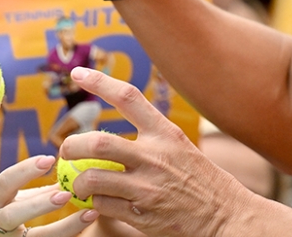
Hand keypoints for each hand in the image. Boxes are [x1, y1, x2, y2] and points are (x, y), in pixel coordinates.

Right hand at [0, 155, 97, 236]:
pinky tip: (86, 230)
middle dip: (40, 204)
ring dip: (63, 228)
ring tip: (89, 214)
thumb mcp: (4, 201)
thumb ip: (33, 190)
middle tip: (67, 193)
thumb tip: (69, 174)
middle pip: (14, 215)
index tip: (50, 159)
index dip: (26, 170)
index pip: (4, 183)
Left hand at [57, 68, 249, 235]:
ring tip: (77, 185)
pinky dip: (93, 204)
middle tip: (66, 151)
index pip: (128, 97)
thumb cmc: (201, 181)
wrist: (225, 216)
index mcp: (165, 133)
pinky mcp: (141, 215)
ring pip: (91, 179)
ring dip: (77, 183)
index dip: (99, 82)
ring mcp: (146, 187)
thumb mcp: (180, 148)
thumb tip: (108, 140)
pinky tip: (98, 203)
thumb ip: (149, 141)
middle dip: (71, 146)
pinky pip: (102, 206)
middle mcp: (154, 156)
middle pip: (97, 142)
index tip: (77, 74)